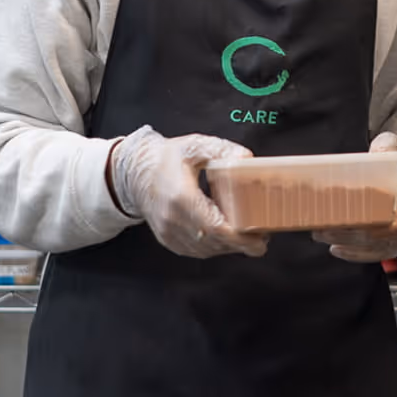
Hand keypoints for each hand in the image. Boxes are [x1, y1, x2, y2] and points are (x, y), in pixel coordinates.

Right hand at [110, 126, 267, 259]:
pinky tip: (226, 237)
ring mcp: (169, 234)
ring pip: (206, 249)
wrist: (135, 172)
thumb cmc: (166, 158)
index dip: (239, 237)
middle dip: (240, 243)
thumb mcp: (194, 146)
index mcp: (180, 197)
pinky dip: (214, 246)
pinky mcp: (168, 240)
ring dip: (229, 246)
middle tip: (262, 236)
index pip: (215, 227)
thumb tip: (246, 159)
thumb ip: (222, 150)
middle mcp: (173, 221)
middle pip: (214, 242)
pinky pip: (196, 250)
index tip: (260, 238)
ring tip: (248, 236)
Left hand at [313, 133, 396, 262]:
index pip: (395, 224)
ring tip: (322, 236)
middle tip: (319, 227)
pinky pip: (378, 254)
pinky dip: (357, 254)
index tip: (343, 220)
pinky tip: (337, 249)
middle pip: (378, 239)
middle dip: (346, 235)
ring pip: (376, 250)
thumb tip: (373, 155)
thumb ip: (387, 146)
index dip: (369, 226)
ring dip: (348, 246)